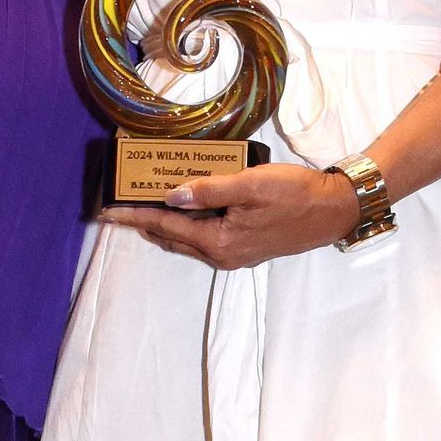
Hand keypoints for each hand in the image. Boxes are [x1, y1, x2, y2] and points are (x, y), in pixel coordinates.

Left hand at [100, 160, 357, 268]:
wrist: (333, 211)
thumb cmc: (295, 194)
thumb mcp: (250, 185)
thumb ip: (209, 190)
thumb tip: (171, 196)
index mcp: (219, 242)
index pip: (166, 227)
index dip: (134, 216)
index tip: (107, 211)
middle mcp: (222, 254)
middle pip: (172, 237)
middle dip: (145, 220)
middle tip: (120, 204)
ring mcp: (234, 254)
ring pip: (187, 239)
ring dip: (166, 222)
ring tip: (144, 203)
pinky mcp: (245, 246)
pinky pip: (204, 237)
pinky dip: (187, 223)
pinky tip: (184, 206)